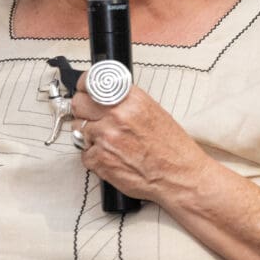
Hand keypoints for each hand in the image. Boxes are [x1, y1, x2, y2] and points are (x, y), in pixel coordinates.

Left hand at [70, 71, 209, 203]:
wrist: (180, 177)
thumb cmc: (171, 148)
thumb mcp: (152, 111)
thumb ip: (125, 101)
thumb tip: (102, 96)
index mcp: (131, 100)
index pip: (91, 83)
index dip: (83, 87)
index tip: (82, 90)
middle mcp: (117, 116)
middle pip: (79, 104)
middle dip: (83, 111)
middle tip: (92, 118)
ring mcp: (106, 138)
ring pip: (78, 129)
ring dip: (89, 135)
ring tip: (108, 142)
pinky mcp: (100, 160)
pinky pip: (84, 153)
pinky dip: (94, 157)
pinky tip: (111, 157)